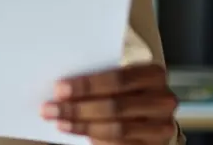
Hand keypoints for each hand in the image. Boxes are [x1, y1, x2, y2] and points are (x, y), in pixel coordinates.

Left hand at [40, 63, 178, 143]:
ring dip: (82, 127)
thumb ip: (99, 78)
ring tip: (60, 123)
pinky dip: (97, 140)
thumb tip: (61, 86)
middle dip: (78, 108)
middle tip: (50, 109)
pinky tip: (80, 135)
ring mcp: (161, 126)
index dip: (87, 85)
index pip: (118, 78)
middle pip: (115, 106)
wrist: (151, 113)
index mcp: (154, 74)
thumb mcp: (119, 77)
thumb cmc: (126, 89)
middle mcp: (163, 100)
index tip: (58, 89)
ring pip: (117, 129)